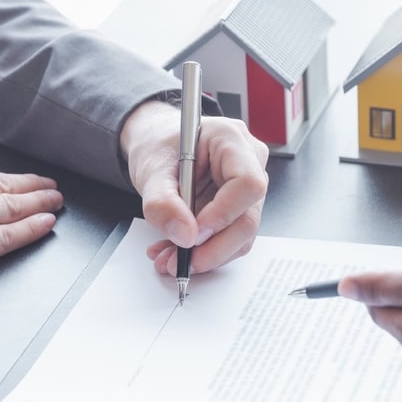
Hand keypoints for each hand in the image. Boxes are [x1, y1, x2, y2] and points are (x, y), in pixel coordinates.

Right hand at [0, 160, 61, 306]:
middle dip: (32, 186)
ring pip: (13, 208)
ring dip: (41, 203)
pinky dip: (33, 228)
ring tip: (56, 202)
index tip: (20, 180)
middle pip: (3, 186)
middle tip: (52, 187)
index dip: (6, 179)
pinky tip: (47, 224)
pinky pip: (8, 237)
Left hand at [120, 101, 267, 274]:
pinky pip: (230, 239)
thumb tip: (184, 235)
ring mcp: (248, 190)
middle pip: (247, 218)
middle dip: (213, 247)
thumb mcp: (151, 169)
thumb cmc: (159, 146)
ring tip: (170, 259)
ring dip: (206, 255)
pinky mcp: (240, 210)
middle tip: (181, 261)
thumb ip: (162, 202)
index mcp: (232, 140)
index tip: (193, 233)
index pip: (247, 183)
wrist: (158, 147)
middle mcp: (250, 164)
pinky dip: (204, 251)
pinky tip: (177, 250)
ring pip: (241, 235)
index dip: (223, 214)